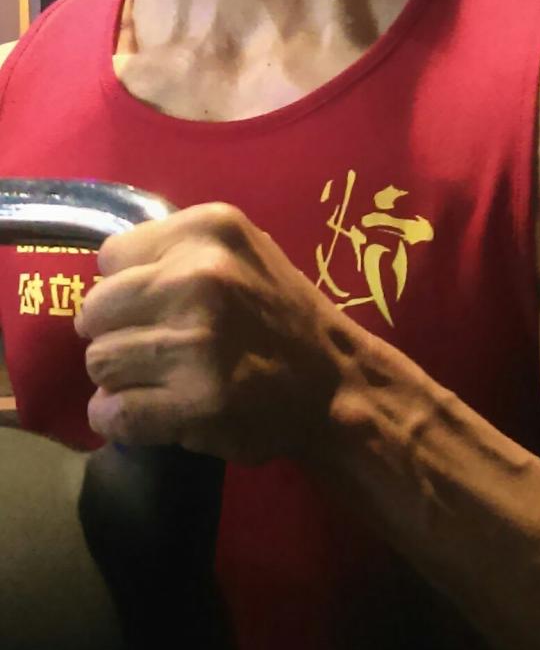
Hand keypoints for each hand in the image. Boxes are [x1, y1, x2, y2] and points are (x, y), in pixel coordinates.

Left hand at [75, 203, 338, 462]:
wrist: (335, 383)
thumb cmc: (280, 313)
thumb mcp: (240, 250)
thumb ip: (176, 250)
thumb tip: (103, 276)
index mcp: (210, 230)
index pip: (110, 257)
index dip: (126, 285)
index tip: (155, 305)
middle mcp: (199, 278)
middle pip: (94, 310)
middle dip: (114, 331)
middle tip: (151, 346)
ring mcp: (196, 343)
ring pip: (99, 362)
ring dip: (120, 376)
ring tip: (157, 377)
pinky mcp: (194, 403)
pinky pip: (111, 412)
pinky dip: (118, 418)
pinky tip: (149, 411)